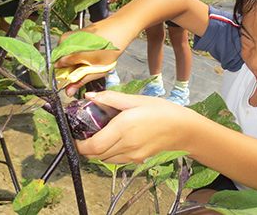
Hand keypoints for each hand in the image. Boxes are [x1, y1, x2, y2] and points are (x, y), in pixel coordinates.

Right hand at [55, 30, 113, 96]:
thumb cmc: (109, 48)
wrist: (117, 29)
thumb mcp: (95, 69)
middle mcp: (64, 42)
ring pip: (63, 55)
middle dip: (68, 68)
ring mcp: (67, 36)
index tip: (71, 80)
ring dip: (72, 61)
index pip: (57, 68)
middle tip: (82, 70)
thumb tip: (68, 91)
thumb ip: (79, 80)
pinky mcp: (71, 34)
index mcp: (69, 52)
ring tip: (87, 60)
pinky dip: (74, 53)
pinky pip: (68, 48)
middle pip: (59, 61)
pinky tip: (87, 53)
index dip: (63, 76)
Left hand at [75, 91, 194, 163]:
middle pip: (96, 155)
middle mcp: (127, 145)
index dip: (79, 145)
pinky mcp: (138, 160)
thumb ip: (111, 98)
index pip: (93, 145)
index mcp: (124, 128)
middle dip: (85, 148)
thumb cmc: (162, 111)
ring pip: (105, 160)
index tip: (74, 137)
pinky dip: (110, 154)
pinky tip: (115, 141)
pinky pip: (117, 160)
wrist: (183, 129)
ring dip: (97, 151)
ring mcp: (133, 155)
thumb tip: (90, 96)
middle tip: (84, 135)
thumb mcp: (136, 100)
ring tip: (99, 136)